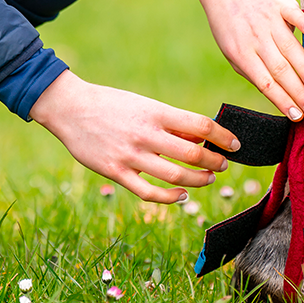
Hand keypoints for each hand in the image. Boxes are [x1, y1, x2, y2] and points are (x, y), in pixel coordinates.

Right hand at [29, 70, 239, 202]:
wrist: (70, 108)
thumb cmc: (110, 105)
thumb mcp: (142, 104)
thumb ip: (168, 122)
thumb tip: (199, 138)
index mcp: (154, 112)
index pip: (199, 125)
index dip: (222, 136)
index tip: (234, 144)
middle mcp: (145, 133)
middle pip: (192, 154)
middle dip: (214, 162)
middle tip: (222, 165)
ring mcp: (130, 155)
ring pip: (175, 176)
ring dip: (199, 180)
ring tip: (207, 179)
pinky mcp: (115, 172)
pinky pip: (149, 192)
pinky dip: (170, 198)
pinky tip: (181, 196)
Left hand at [193, 0, 303, 119]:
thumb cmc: (229, 24)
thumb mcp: (230, 50)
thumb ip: (250, 70)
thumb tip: (272, 91)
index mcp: (241, 53)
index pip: (265, 83)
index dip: (282, 100)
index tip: (297, 116)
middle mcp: (256, 38)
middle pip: (280, 70)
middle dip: (299, 93)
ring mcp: (268, 20)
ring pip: (290, 47)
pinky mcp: (279, 2)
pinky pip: (294, 14)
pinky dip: (303, 23)